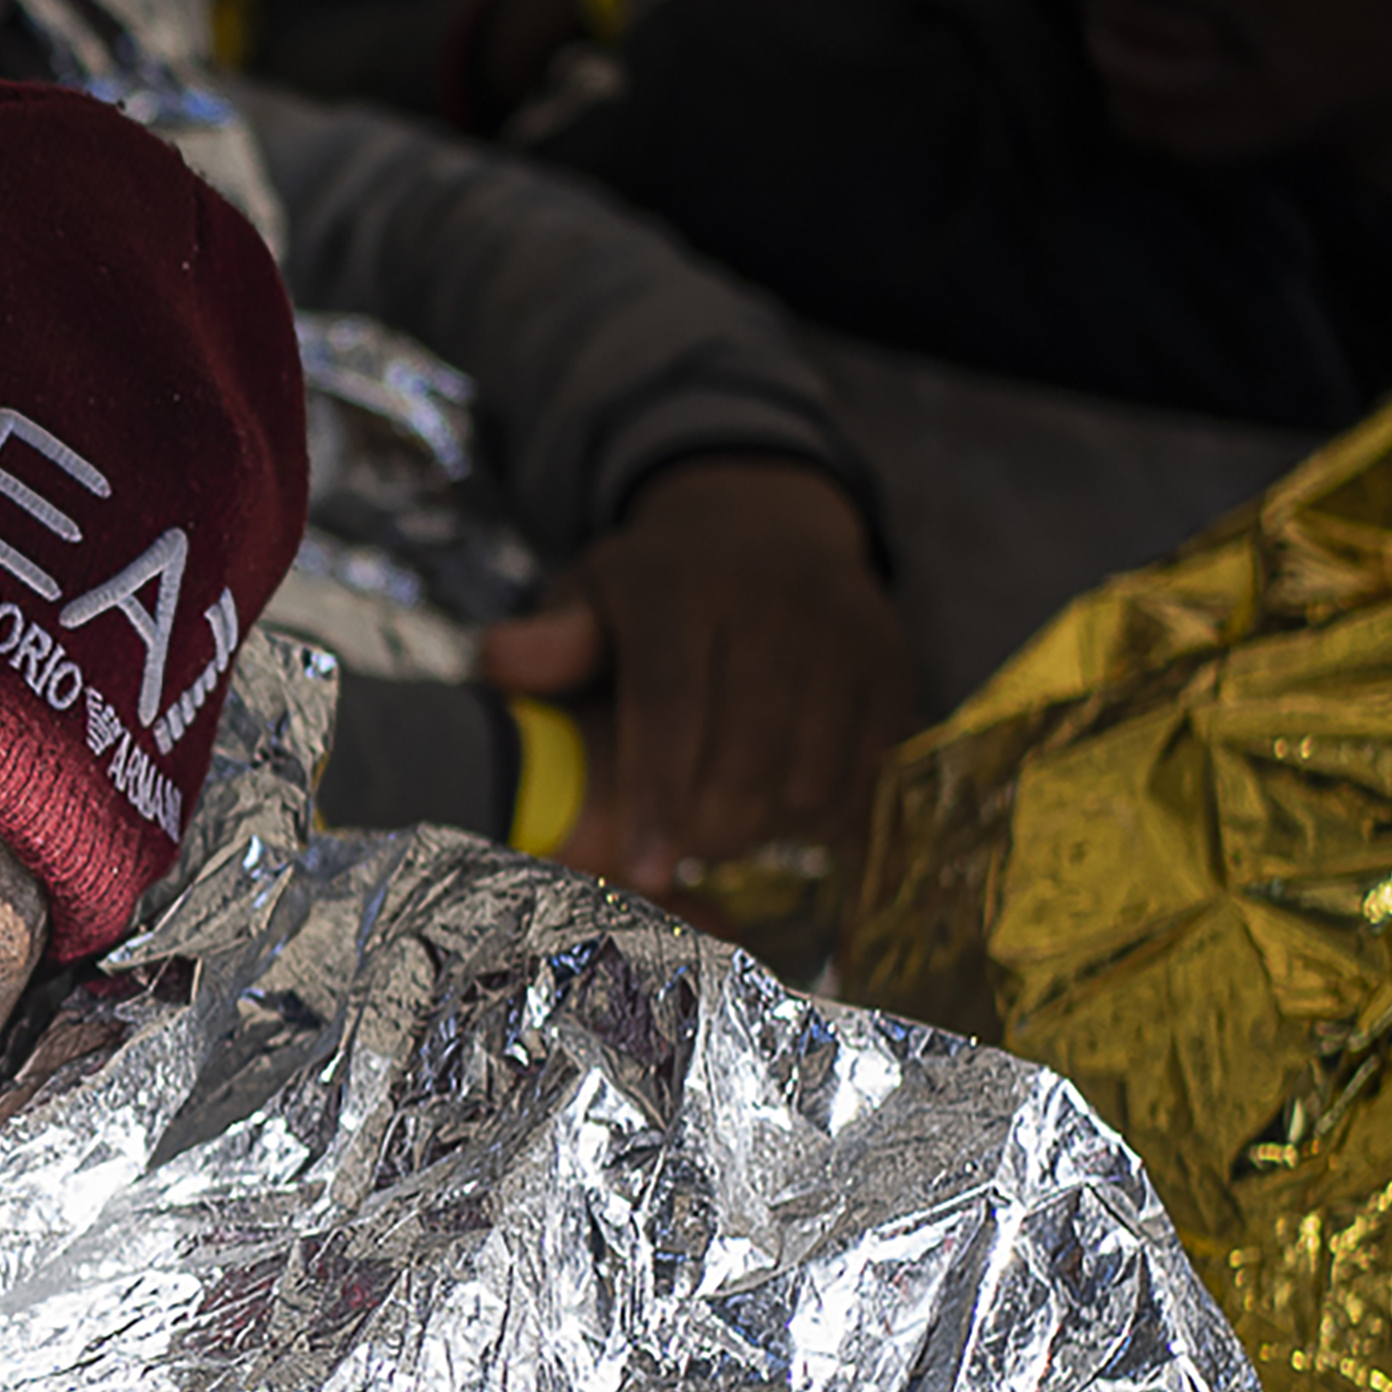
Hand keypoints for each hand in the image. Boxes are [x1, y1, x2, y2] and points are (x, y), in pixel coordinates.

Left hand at [478, 454, 916, 886]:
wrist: (761, 520)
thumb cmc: (653, 587)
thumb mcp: (590, 595)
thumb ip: (553, 640)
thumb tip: (499, 660)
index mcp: (679, 582)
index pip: (670, 703)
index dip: (657, 796)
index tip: (645, 871)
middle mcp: (774, 598)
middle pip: (746, 758)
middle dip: (708, 828)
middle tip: (677, 850)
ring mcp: (844, 629)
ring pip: (810, 777)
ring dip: (766, 828)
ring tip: (725, 825)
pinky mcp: (892, 662)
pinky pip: (866, 773)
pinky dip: (826, 816)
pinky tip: (786, 814)